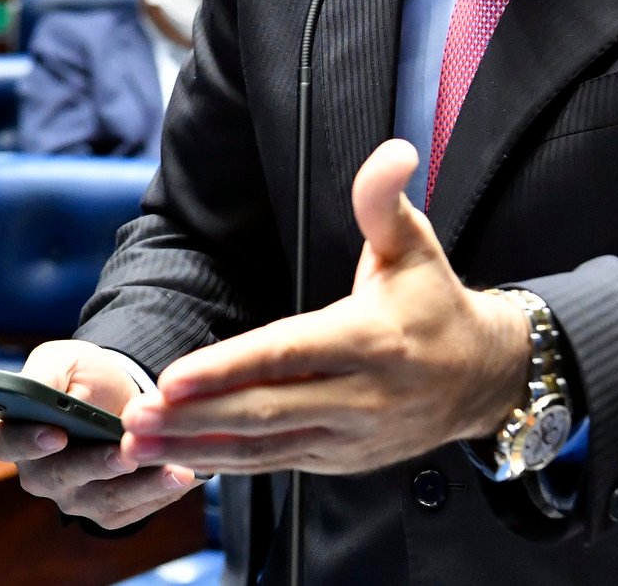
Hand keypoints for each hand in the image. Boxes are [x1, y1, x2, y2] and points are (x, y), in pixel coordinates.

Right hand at [0, 339, 205, 529]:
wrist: (122, 396)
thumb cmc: (85, 376)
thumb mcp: (63, 361)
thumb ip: (45, 375)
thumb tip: (38, 391)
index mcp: (18, 433)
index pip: (8, 443)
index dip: (29, 442)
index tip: (57, 434)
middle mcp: (40, 473)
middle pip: (60, 477)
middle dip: (95, 465)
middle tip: (125, 453)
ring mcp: (74, 496)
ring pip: (102, 499)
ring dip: (138, 486)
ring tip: (171, 470)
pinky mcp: (108, 511)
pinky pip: (131, 510)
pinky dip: (159, 494)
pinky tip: (183, 476)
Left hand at [121, 138, 529, 475]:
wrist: (483, 378)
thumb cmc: (436, 304)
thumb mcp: (415, 246)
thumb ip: (384, 201)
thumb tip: (392, 152)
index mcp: (371, 340)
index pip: (288, 355)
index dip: (228, 368)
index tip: (173, 378)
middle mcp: (359, 397)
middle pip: (264, 412)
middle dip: (193, 417)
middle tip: (134, 418)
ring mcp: (349, 436)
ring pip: (263, 447)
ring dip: (196, 448)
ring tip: (139, 442)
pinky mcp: (339, 460)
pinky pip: (275, 465)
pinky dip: (226, 465)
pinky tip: (181, 459)